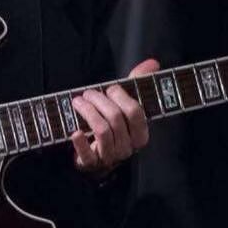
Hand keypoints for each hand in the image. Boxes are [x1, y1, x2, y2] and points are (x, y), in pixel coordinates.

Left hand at [70, 58, 158, 175]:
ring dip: (88, 113)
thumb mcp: (125, 105)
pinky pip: (87, 154)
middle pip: (116, 119)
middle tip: (87, 93)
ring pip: (102, 131)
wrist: (96, 158)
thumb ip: (137, 84)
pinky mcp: (92, 164)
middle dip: (99, 101)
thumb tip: (152, 63)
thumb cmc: (113, 126)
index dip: (121, 97)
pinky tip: (75, 132)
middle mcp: (128, 147)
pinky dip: (80, 142)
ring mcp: (110, 157)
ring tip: (77, 102)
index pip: (135, 113)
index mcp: (140, 134)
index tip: (109, 88)